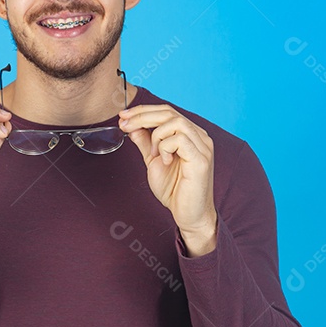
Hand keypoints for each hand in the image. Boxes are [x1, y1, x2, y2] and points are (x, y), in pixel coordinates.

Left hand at [118, 104, 216, 248]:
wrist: (188, 214)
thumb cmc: (175, 190)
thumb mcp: (154, 161)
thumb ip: (146, 143)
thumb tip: (132, 126)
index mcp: (189, 134)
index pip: (166, 111)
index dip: (142, 111)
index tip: (123, 116)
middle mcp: (199, 136)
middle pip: (169, 112)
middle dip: (142, 116)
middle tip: (124, 124)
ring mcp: (202, 146)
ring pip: (175, 122)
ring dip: (157, 135)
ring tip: (154, 154)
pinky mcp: (201, 159)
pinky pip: (180, 139)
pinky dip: (166, 147)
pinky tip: (165, 161)